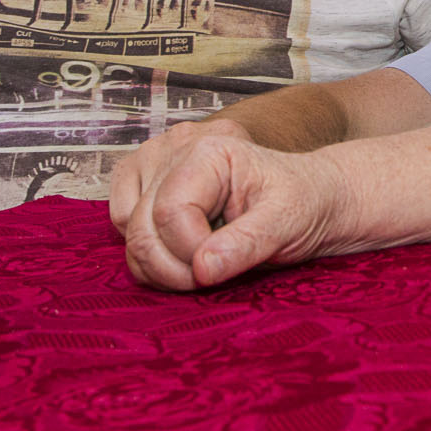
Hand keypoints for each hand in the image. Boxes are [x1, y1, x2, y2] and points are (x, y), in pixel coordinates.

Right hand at [114, 130, 350, 291]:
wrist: (309, 197)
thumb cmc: (303, 203)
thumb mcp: (288, 222)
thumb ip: (246, 243)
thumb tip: (202, 268)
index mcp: (210, 149)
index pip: (171, 211)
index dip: (190, 253)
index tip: (218, 271)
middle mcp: (174, 150)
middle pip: (141, 225)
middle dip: (172, 267)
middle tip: (209, 280)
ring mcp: (155, 164)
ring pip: (127, 230)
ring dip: (158, 264)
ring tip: (203, 267)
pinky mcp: (144, 182)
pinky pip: (121, 226)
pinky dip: (147, 253)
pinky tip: (186, 254)